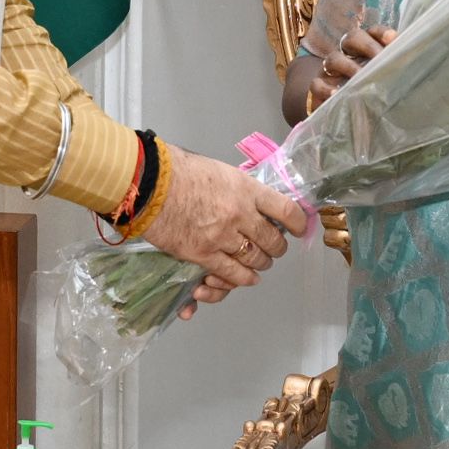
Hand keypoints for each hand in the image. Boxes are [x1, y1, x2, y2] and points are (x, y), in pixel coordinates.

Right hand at [145, 147, 308, 295]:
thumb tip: (249, 198)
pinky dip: (242, 279)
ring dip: (260, 264)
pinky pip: (232, 274)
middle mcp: (240, 214)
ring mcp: (223, 237)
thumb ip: (237, 188)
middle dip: (277, 247)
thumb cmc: (177, 169)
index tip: (300, 227)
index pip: (286, 210)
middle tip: (274, 247)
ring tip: (258, 262)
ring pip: (255, 260)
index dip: (299, 222)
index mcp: (246, 189)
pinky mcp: (203, 254)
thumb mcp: (217, 170)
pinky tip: (246, 278)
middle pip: (273, 241)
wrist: (148, 183)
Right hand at [304, 24, 396, 109]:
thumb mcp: (384, 82)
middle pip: (351, 38)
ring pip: (334, 58)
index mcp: (366, 50)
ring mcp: (331, 70)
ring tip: (360, 78)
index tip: (393, 39)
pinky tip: (337, 94)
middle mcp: (348, 55)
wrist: (344, 115)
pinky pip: (317, 84)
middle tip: (379, 59)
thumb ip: (394, 72)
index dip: (381, 33)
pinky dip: (326, 88)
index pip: (372, 32)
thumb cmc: (371, 94)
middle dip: (366, 45)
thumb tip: (414, 67)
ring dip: (348, 66)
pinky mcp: (318, 87)